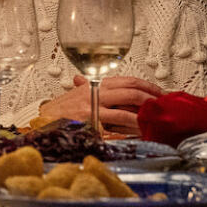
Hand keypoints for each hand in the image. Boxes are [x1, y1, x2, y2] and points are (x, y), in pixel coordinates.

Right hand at [36, 74, 162, 133]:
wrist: (41, 121)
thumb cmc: (58, 111)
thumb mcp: (75, 96)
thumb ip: (87, 89)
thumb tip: (90, 82)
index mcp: (95, 84)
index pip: (127, 79)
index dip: (146, 85)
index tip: (159, 92)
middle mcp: (96, 90)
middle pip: (131, 88)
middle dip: (152, 95)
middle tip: (165, 103)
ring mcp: (94, 103)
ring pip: (128, 101)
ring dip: (146, 108)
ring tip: (158, 115)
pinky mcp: (91, 118)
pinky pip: (118, 118)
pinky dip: (132, 122)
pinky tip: (142, 127)